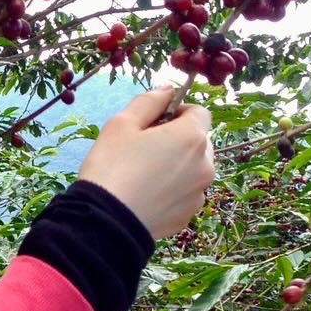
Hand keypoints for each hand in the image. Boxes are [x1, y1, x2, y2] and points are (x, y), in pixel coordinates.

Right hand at [77, 87, 214, 240]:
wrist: (106, 221)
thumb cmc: (112, 166)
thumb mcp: (121, 124)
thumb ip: (149, 102)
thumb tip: (168, 89)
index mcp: (191, 137)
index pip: (200, 112)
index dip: (178, 112)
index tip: (155, 122)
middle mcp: (205, 164)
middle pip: (199, 142)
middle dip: (178, 140)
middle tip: (145, 148)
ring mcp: (199, 193)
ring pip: (193, 169)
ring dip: (177, 166)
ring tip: (143, 175)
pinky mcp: (189, 215)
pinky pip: (185, 194)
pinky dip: (172, 190)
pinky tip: (146, 195)